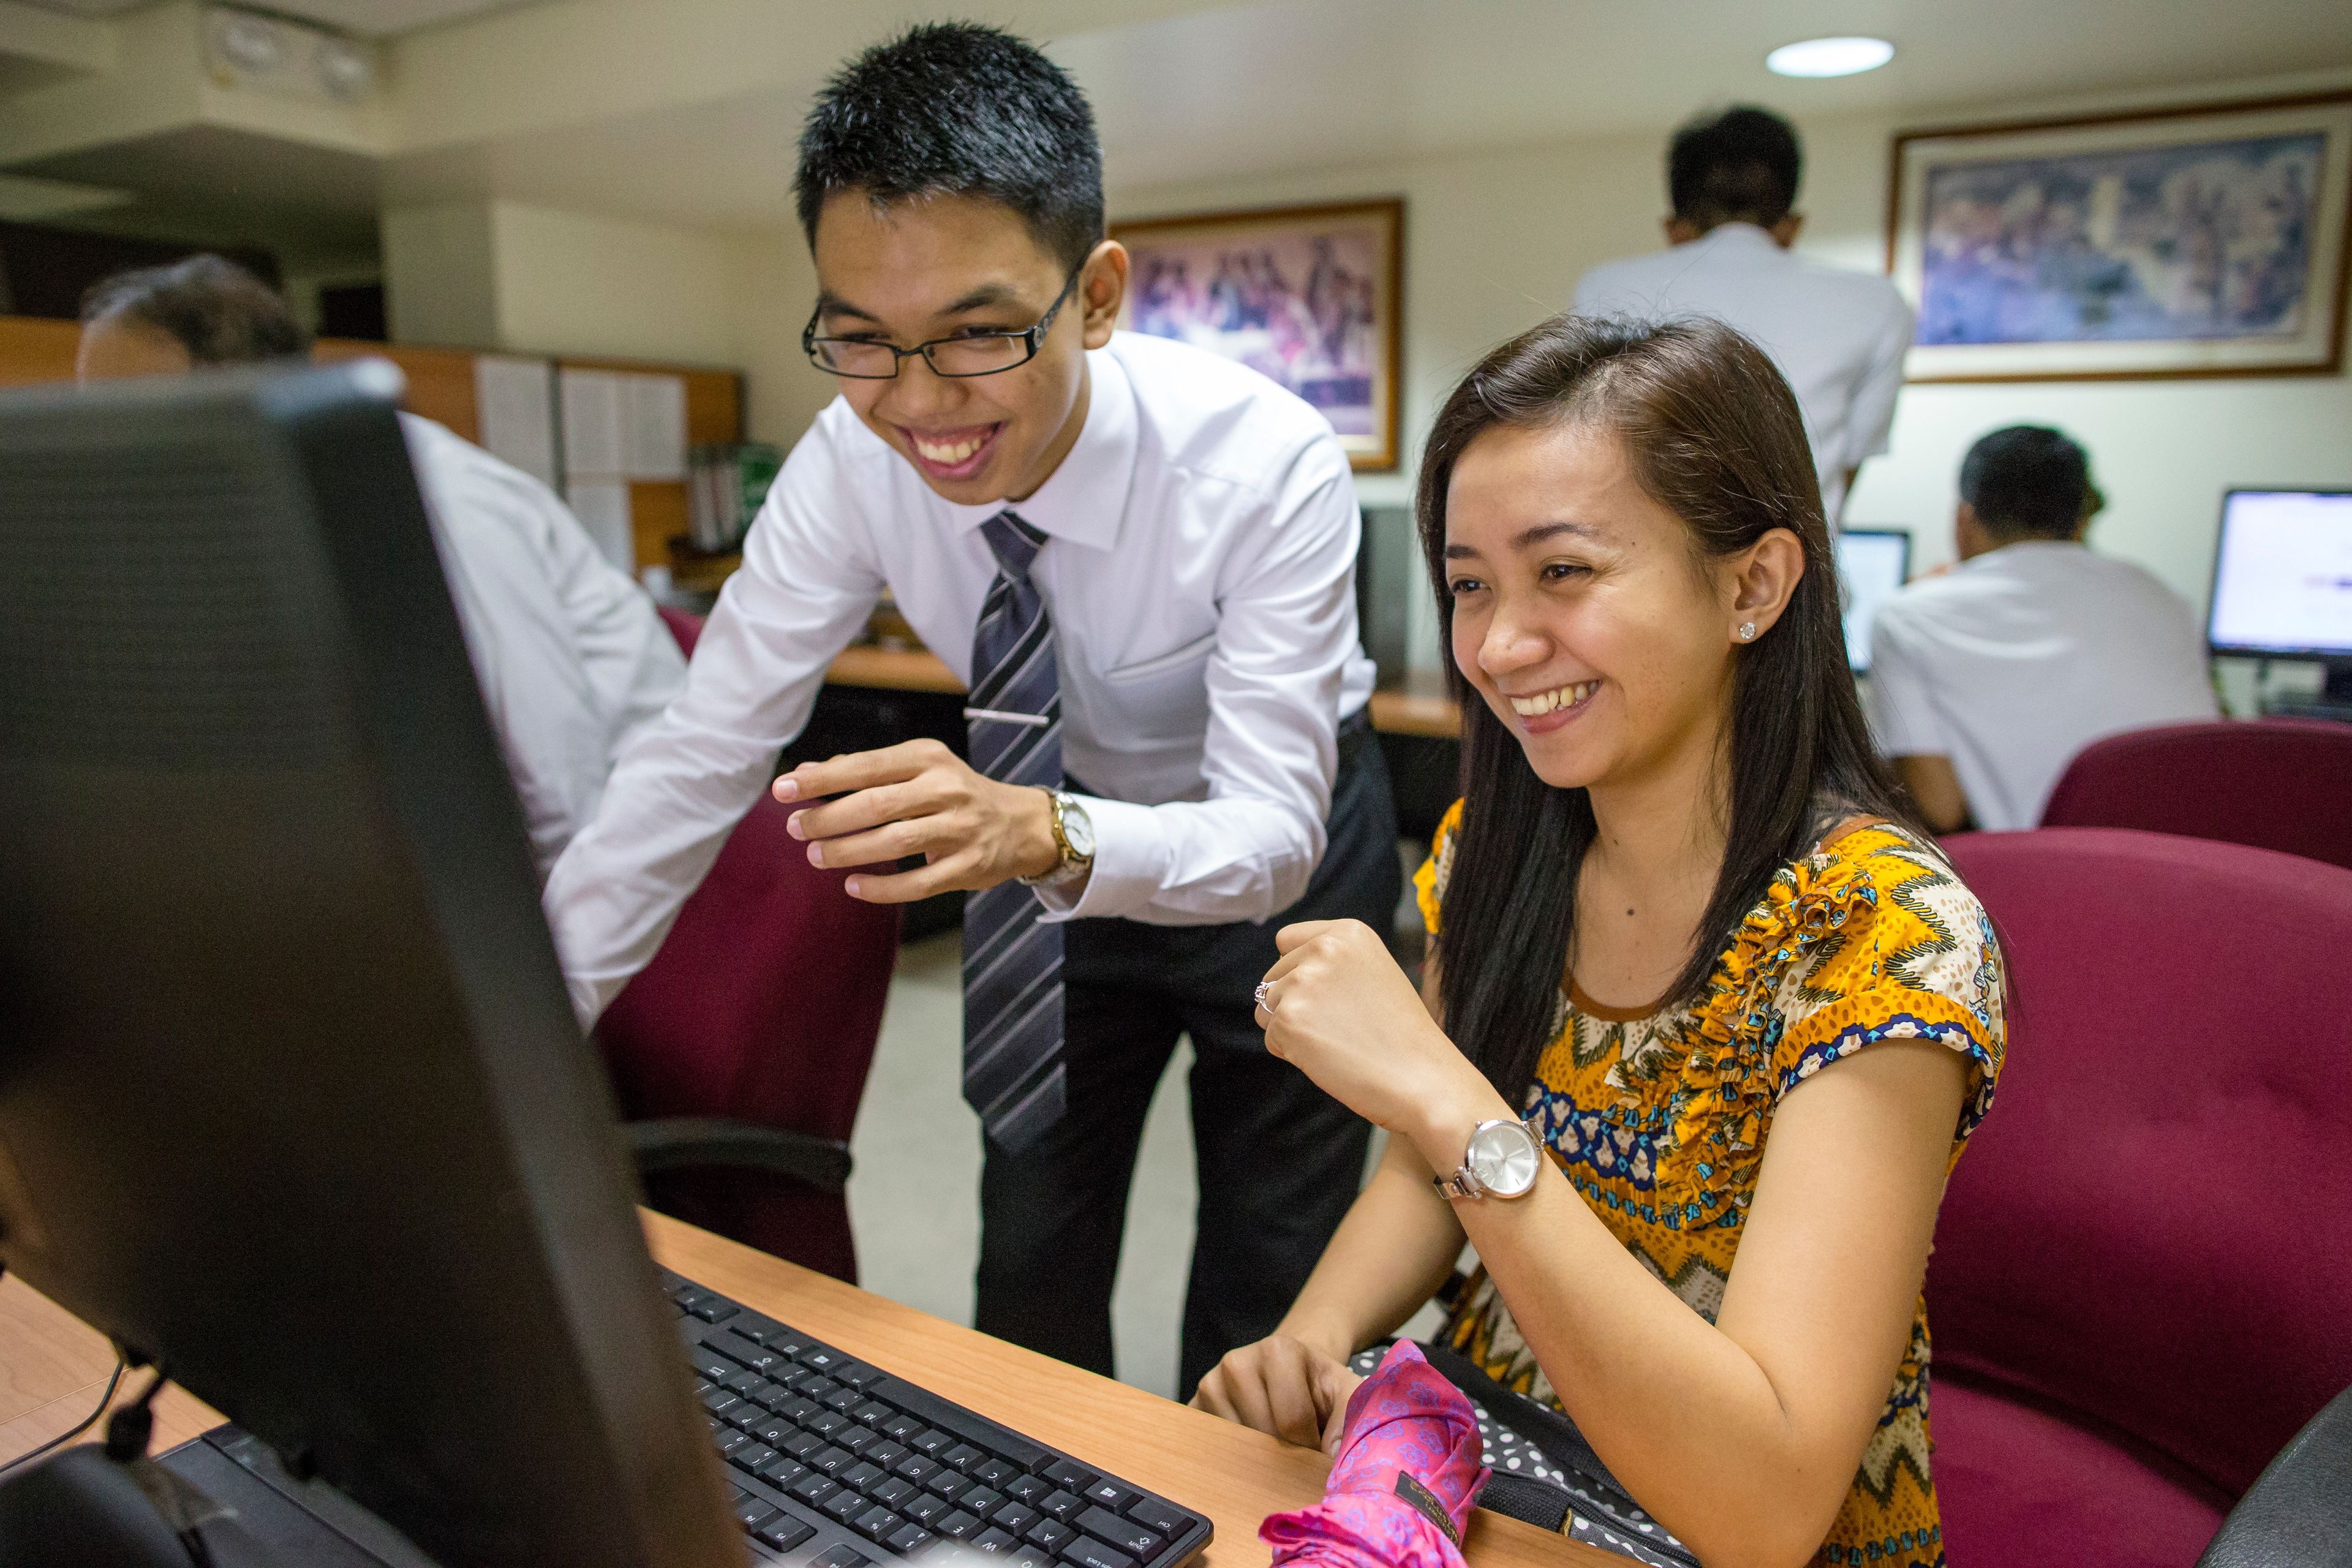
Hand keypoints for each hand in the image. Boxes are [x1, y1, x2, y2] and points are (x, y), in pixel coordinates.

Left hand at [773, 739, 1059, 902]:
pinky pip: (918, 883)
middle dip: (829, 818)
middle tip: (796, 829)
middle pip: (876, 804)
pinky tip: (853, 886)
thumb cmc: (955, 793)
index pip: (865, 766)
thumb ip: (864, 770)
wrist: (1022, 824)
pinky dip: (882, 888)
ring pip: (895, 842)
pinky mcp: (967, 867)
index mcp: (928, 758)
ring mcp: (959, 829)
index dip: (822, 780)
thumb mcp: (917, 768)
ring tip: (817, 856)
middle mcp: (946, 789)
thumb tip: (805, 774)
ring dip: (849, 851)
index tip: (782, 790)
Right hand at [1191, 1333, 1363, 1453]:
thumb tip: (1331, 1457)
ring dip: (1257, 1457)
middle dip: (1283, 1454)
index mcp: (1277, 1350)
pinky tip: (1250, 1445)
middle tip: (1296, 1446)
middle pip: (1261, 1435)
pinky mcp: (1193, 1407)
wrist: (1290, 1371)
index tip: (1317, 1440)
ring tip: (1274, 1440)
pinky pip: (1210, 1447)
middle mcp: (1236, 1361)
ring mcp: (1210, 1383)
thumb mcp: (1347, 1393)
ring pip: (1234, 1446)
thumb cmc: (1319, 1386)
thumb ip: (1349, 1420)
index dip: (1309, 1444)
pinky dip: (1232, 1457)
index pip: (1291, 1421)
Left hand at [1255, 920, 1502, 1156]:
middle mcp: (1323, 949)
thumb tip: (1285, 975)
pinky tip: (1329, 1057)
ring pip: (1267, 1007)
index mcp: (1348, 932)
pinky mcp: (1289, 1020)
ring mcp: (1303, 983)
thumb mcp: (1373, 974)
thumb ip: (1332, 963)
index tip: (1328, 995)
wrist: (1422, 1080)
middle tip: (1340, 1025)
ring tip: (1336, 1039)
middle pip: (1273, 975)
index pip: (1287, 940)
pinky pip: (1271, 1037)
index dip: (1299, 970)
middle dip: (1294, 1003)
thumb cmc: (1401, 1036)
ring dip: (1291, 1028)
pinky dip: (1292, 1053)